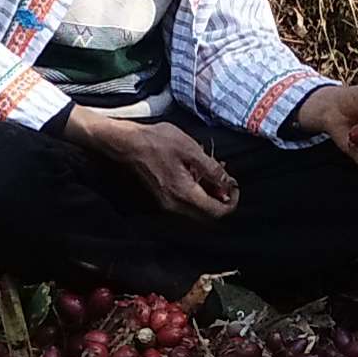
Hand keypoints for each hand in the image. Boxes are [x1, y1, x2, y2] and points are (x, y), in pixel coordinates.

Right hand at [67, 109, 241, 219]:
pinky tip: (193, 171)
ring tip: (209, 170)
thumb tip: (228, 184)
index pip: (218, 212)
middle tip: (223, 177)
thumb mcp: (190, 149)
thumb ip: (212, 170)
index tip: (234, 185)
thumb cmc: (155, 142)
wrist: (123, 144)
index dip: (232, 200)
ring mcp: (165, 205)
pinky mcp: (159, 199)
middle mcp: (174, 206)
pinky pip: (183, 202)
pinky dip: (194, 191)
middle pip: (207, 214)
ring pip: (195, 208)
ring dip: (207, 193)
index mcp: (184, 195)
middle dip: (220, 197)